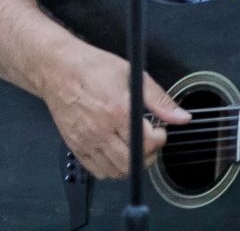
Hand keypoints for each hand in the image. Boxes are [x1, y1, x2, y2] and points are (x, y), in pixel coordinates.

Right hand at [44, 42, 189, 179]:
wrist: (58, 70)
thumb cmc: (93, 68)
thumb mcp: (132, 74)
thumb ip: (159, 99)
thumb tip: (181, 116)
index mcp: (118, 111)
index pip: (147, 143)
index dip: (160, 140)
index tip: (160, 131)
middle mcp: (101, 130)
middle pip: (132, 162)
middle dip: (149, 155)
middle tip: (151, 142)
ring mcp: (86, 141)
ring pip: (115, 171)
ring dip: (132, 164)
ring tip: (135, 148)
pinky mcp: (75, 146)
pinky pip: (97, 171)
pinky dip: (111, 169)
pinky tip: (116, 153)